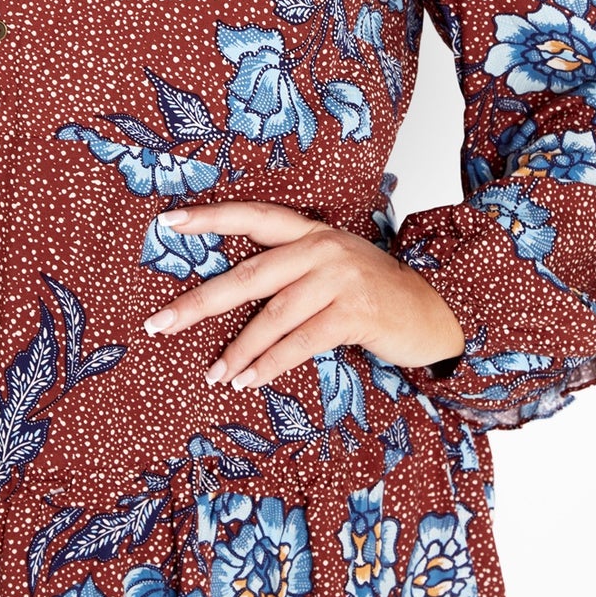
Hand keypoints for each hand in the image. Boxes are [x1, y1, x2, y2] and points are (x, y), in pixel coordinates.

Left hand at [142, 200, 465, 387]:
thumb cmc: (374, 295)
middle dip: (200, 302)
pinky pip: (300, 342)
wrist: (435, 312)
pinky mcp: (355, 312)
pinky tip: (249, 379)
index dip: (210, 218)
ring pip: (273, 316)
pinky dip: (270, 364)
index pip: (253, 216)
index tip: (167, 221)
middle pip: (249, 275)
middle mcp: (322, 248)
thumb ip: (290, 273)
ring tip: (213, 373)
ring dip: (239, 350)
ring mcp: (340, 278)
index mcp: (312, 232)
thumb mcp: (332, 270)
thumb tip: (229, 300)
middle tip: (160, 323)